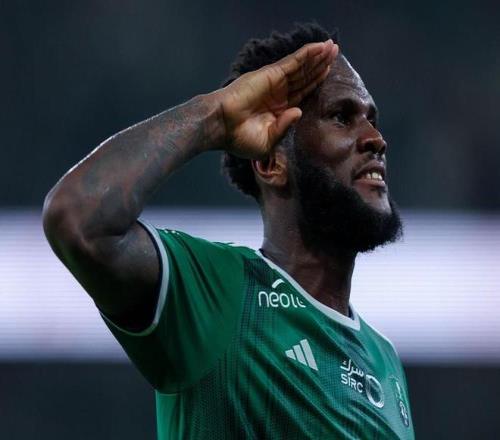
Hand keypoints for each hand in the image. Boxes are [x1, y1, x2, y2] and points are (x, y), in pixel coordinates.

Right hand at [217, 39, 337, 157]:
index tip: (328, 73)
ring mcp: (275, 83)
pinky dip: (307, 54)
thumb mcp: (268, 142)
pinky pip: (293, 62)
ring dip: (317, 57)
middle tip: (336, 53)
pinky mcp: (271, 75)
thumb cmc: (240, 139)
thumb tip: (299, 111)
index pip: (302, 93)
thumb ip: (285, 127)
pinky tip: (320, 47)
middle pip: (304, 77)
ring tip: (333, 46)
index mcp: (278, 110)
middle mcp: (278, 94)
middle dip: (320, 65)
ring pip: (301, 67)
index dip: (315, 83)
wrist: (221, 127)